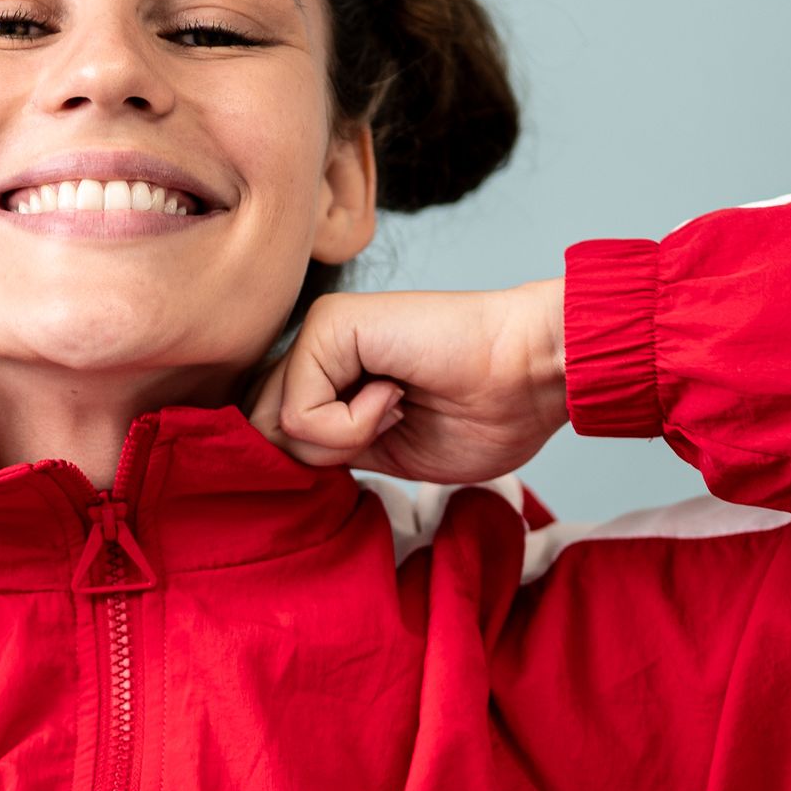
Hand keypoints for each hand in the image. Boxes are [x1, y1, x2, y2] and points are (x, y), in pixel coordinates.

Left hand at [250, 279, 568, 484]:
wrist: (531, 376)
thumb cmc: (481, 414)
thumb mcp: (382, 451)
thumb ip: (324, 449)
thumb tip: (267, 460)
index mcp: (328, 377)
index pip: (269, 435)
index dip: (306, 466)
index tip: (377, 448)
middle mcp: (316, 350)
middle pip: (260, 432)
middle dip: (320, 457)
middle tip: (391, 429)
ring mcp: (319, 333)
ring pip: (274, 427)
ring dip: (343, 440)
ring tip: (399, 409)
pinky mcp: (327, 324)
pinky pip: (298, 413)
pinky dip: (353, 426)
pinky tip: (397, 395)